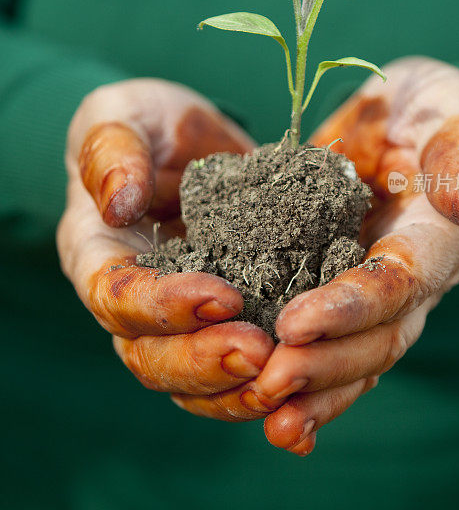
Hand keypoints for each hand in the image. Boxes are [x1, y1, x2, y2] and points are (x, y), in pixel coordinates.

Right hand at [57, 78, 273, 415]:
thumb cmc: (143, 122)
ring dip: (237, 390)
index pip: (116, 297)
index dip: (163, 307)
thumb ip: (111, 152)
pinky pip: (236, 368)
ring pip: (193, 380)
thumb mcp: (121, 115)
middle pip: (151, 357)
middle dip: (205, 362)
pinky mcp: (226, 320)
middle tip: (262, 353)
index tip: (221, 297)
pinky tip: (309, 394)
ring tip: (287, 376)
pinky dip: (266, 388)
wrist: (186, 141)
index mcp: (99, 255)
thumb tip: (118, 204)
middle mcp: (133, 301)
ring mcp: (178, 319)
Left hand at [245, 57, 458, 455]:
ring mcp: (373, 291)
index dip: (352, 307)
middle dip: (324, 364)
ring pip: (351, 356)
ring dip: (311, 390)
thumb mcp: (456, 108)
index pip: (399, 283)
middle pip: (376, 339)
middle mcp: (409, 280)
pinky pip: (325, 342)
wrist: (405, 116)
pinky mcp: (336, 287)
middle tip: (268, 383)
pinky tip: (260, 405)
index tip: (296, 323)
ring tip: (262, 411)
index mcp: (436, 239)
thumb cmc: (433, 106)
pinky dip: (301, 377)